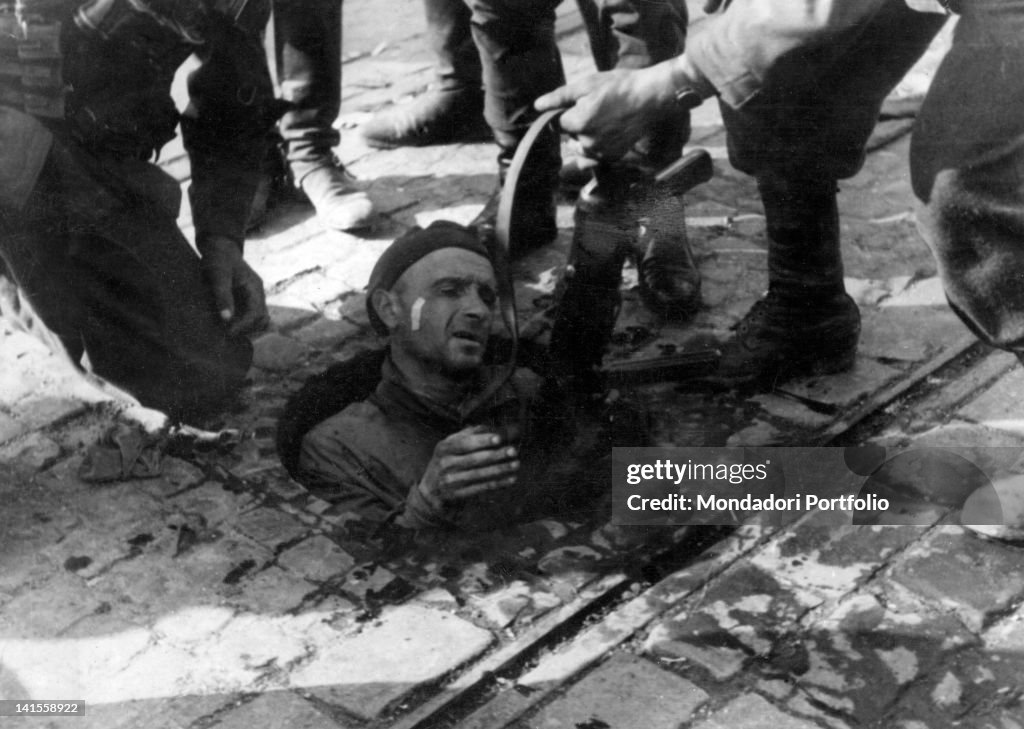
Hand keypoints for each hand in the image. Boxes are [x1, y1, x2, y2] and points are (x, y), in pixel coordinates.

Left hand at [199, 236, 268, 335]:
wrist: (219, 247)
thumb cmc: (218, 259)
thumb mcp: (218, 275)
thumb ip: (222, 296)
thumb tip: (226, 319)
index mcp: (255, 287)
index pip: (257, 313)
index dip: (244, 325)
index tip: (228, 332)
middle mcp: (257, 294)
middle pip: (262, 319)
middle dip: (247, 328)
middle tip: (227, 333)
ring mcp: (252, 297)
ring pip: (257, 320)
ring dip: (244, 327)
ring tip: (225, 330)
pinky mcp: (245, 299)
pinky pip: (248, 316)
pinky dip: (239, 323)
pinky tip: (224, 324)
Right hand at [417, 425, 519, 510]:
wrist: (430, 491)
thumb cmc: (447, 462)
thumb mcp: (451, 446)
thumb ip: (470, 435)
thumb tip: (494, 428)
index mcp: (444, 447)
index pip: (464, 443)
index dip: (482, 440)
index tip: (499, 438)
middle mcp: (444, 464)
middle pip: (474, 459)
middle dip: (496, 454)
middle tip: (513, 450)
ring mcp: (449, 481)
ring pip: (479, 474)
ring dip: (500, 469)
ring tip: (516, 464)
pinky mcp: (456, 495)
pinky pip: (481, 489)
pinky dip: (497, 484)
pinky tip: (511, 479)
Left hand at [535, 62, 679, 161]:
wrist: (651, 97)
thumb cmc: (619, 86)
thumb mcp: (587, 84)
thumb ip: (559, 97)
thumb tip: (537, 106)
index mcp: (578, 124)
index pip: (556, 124)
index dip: (565, 113)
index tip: (579, 103)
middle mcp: (587, 143)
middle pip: (569, 136)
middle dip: (576, 124)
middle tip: (597, 107)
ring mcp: (601, 152)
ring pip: (581, 146)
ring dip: (585, 135)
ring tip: (604, 119)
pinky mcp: (612, 157)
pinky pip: (594, 154)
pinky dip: (598, 144)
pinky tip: (610, 130)